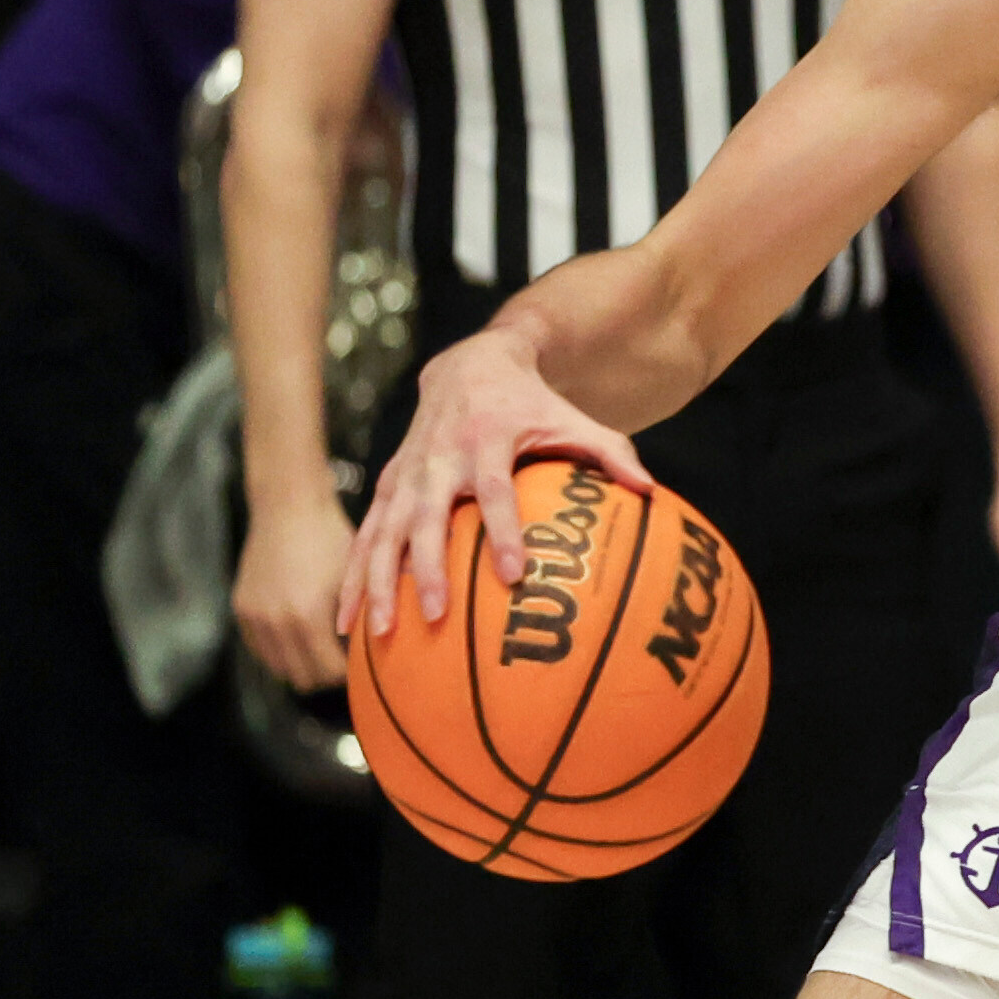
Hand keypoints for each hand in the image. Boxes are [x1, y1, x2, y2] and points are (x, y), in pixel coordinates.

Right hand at [233, 480, 361, 695]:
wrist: (288, 505)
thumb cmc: (330, 537)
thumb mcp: (354, 577)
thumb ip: (362, 618)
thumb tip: (379, 652)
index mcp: (308, 617)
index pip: (330, 672)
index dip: (349, 673)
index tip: (361, 664)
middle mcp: (276, 623)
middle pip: (304, 678)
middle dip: (326, 675)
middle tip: (343, 660)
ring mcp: (255, 618)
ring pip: (280, 668)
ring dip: (301, 665)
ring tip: (322, 648)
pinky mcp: (241, 610)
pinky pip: (261, 650)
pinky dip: (280, 651)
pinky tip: (298, 635)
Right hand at [339, 318, 651, 647]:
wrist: (468, 364)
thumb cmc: (532, 403)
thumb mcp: (572, 419)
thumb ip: (610, 452)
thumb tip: (650, 491)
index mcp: (486, 441)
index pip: (495, 491)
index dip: (504, 530)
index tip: (515, 573)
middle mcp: (439, 458)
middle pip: (428, 518)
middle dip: (427, 567)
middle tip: (434, 613)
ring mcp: (407, 473)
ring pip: (385, 532)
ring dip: (377, 581)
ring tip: (375, 634)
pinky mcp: (387, 485)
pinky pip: (365, 534)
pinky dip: (354, 576)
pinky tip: (348, 623)